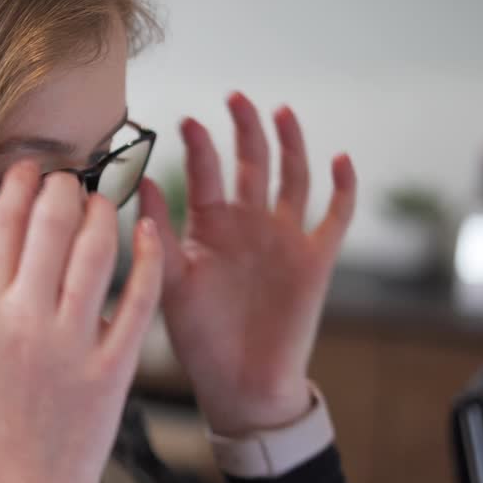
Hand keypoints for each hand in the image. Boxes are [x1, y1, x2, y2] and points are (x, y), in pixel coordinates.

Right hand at [0, 159, 164, 482]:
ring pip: (95, 249)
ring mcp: (72, 343)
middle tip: (67, 177)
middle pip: (50, 224)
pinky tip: (148, 230)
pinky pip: (138, 297)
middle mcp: (23, 320)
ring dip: (101, 210)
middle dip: (62, 185)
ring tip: (99, 201)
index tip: (29, 168)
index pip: (2, 224)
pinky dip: (148, 256)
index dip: (19, 183)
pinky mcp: (114, 365)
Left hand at [138, 92, 356, 436]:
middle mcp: (248, 224)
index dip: (199, 147)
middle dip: (245, 131)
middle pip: (252, 163)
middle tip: (236, 98)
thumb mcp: (169, 283)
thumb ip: (157, 236)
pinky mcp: (315, 259)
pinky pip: (334, 217)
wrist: (241, 384)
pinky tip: (340, 160)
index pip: (206, 174)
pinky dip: (342, 189)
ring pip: (292, 178)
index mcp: (210, 226)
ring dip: (290, 145)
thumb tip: (140, 185)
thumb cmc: (199, 337)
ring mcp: (284, 238)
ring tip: (281, 112)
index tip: (186, 121)